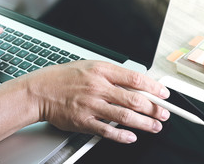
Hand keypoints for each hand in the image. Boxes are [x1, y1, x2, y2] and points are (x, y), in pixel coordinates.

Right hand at [25, 60, 169, 142]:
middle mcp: (97, 87)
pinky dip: (122, 135)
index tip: (164, 94)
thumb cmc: (62, 78)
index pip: (135, 78)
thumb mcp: (87, 67)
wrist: (39, 91)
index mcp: (100, 71)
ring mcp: (91, 105)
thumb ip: (110, 74)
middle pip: (134, 99)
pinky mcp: (83, 121)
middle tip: (165, 114)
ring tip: (156, 126)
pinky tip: (132, 137)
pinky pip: (107, 130)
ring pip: (125, 116)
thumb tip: (134, 83)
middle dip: (155, 108)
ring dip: (145, 123)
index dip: (154, 87)